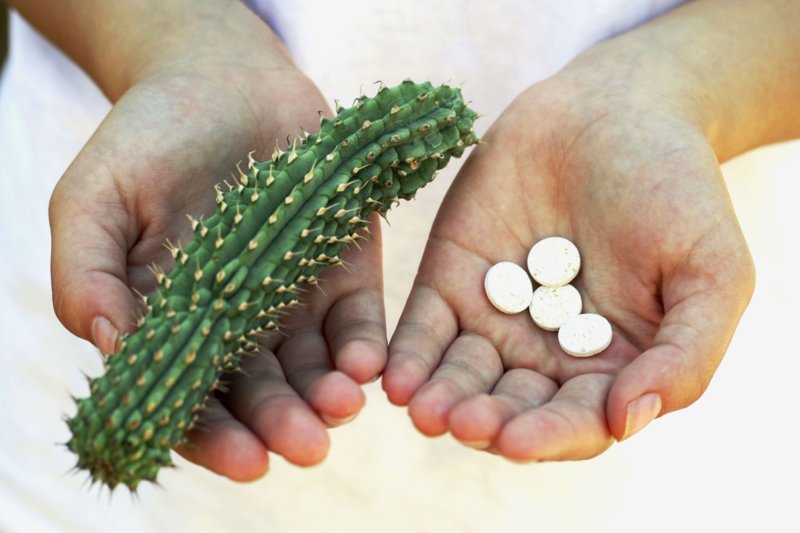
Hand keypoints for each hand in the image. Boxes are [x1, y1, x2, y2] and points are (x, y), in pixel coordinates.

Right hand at [49, 4, 384, 480]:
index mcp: (173, 326)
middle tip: (306, 446)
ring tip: (340, 406)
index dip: (215, 437)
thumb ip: (88, 275)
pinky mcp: (345, 271)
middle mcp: (238, 327)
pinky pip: (357, 321)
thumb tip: (109, 349)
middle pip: (261, 395)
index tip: (245, 461)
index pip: (192, 401)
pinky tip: (367, 363)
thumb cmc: (146, 140)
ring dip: (329, 395)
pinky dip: (363, 346)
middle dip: (282, 424)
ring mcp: (295, 301)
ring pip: (314, 368)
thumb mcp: (94, 201)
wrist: (219, 79)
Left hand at [383, 48, 754, 460]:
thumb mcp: (710, 270)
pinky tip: (392, 375)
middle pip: (510, 405)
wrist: (615, 107)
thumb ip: (685, 352)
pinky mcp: (450, 280)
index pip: (576, 419)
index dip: (547, 434)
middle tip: (458, 421)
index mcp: (610, 365)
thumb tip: (629, 420)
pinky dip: (409, 352)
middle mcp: (547, 353)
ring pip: (460, 374)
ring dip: (439, 396)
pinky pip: (424, 326)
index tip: (516, 441)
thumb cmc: (675, 188)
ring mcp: (494, 318)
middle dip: (484, 419)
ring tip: (419, 408)